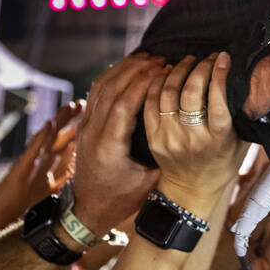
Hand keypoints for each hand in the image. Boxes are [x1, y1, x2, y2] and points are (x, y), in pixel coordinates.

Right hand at [0, 101, 81, 231]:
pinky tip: (50, 124)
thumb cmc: (26, 204)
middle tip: (85, 103)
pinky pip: (33, 149)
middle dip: (73, 119)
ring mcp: (32, 161)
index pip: (68, 142)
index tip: (96, 114)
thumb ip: (66, 176)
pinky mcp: (22, 167)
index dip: (81, 128)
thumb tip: (84, 168)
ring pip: (48, 136)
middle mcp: (42, 159)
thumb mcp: (53, 188)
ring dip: (59, 120)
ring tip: (70, 106)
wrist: (1, 217)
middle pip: (60, 134)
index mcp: (50, 164)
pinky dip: (42, 136)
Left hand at [71, 55, 164, 232]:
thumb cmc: (121, 199)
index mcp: (108, 148)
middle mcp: (92, 134)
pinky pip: (96, 92)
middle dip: (135, 70)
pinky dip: (112, 76)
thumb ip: (161, 153)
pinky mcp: (84, 125)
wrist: (87, 210)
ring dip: (123, 69)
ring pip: (100, 87)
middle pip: (110, 90)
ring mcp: (85, 128)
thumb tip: (185, 126)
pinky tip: (129, 68)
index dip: (141, 84)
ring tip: (147, 59)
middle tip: (159, 60)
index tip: (162, 71)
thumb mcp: (147, 181)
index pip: (122, 106)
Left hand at [143, 53, 245, 215]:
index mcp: (217, 141)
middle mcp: (191, 140)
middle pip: (190, 94)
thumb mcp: (241, 142)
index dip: (219, 75)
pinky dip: (158, 82)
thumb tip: (244, 79)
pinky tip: (167, 73)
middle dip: (199, 69)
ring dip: (178, 71)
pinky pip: (150, 102)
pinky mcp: (153, 138)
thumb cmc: (223, 162)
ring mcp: (169, 139)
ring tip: (187, 61)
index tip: (222, 57)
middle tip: (205, 58)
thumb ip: (241, 115)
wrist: (194, 190)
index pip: (218, 101)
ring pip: (167, 93)